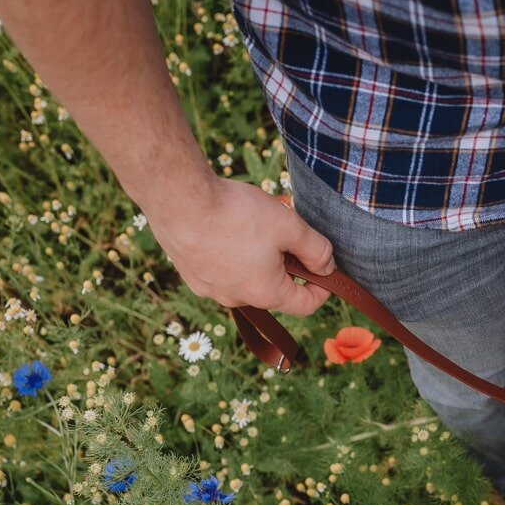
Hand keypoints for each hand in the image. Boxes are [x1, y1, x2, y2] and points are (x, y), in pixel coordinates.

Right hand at [147, 176, 334, 316]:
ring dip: (256, 256)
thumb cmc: (235, 214)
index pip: (305, 306)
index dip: (322, 288)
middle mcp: (235, 299)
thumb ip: (316, 249)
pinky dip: (229, 252)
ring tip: (252, 223)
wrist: (178, 198)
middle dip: (285, 263)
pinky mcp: (189, 272)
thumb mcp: (290, 226)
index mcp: (265, 294)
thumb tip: (327, 267)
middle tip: (283, 231)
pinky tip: (225, 226)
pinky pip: (220, 268)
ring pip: (245, 277)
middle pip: (274, 288)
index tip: (325, 268)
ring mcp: (208, 288)